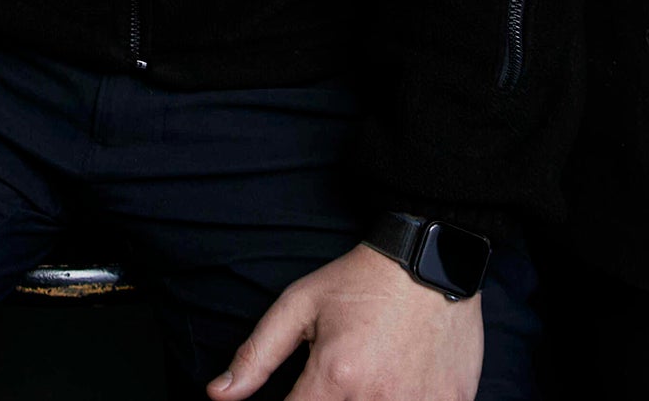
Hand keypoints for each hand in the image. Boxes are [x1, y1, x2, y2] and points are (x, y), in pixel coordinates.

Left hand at [211, 243, 481, 400]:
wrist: (431, 261)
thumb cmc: (362, 282)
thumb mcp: (299, 306)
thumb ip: (256, 355)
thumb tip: (218, 395)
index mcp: (336, 378)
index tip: (299, 397)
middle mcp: (378, 400)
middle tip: (338, 379)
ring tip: (368, 376)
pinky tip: (397, 382)